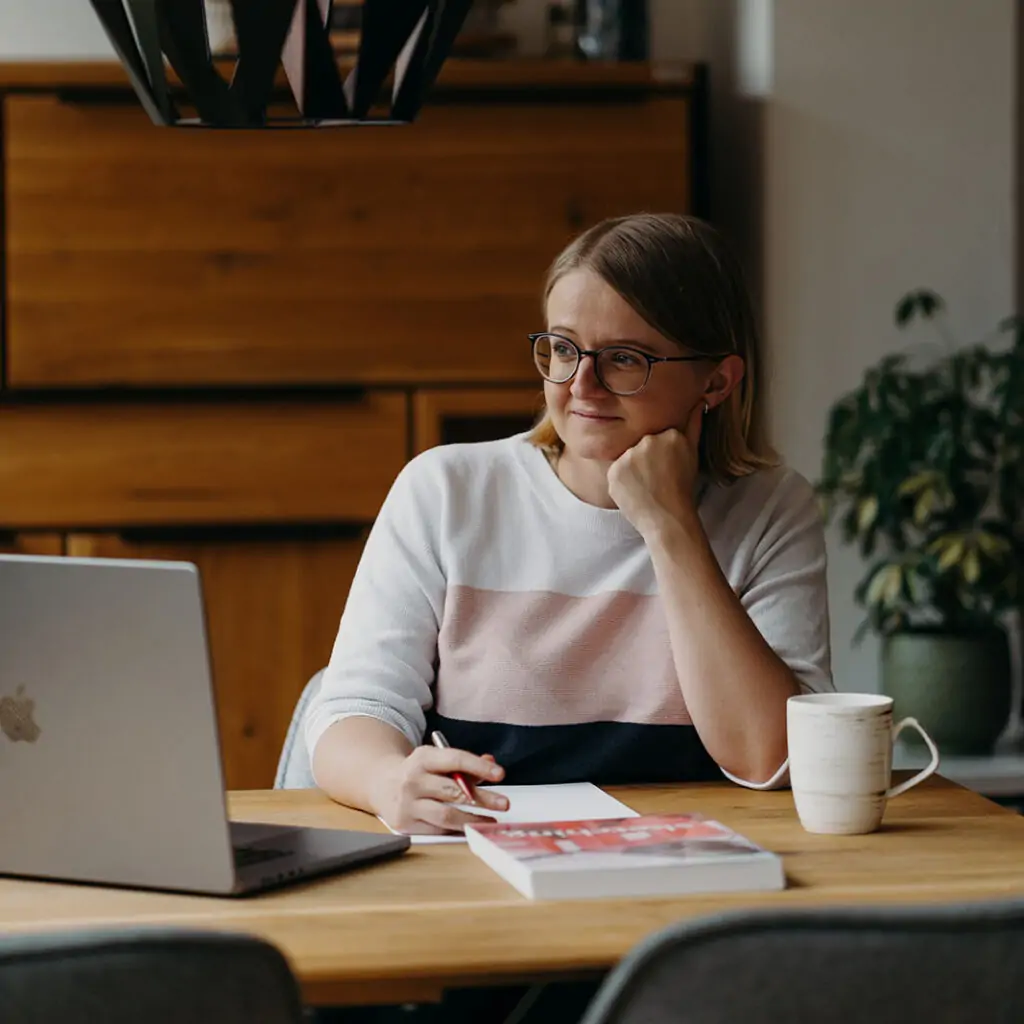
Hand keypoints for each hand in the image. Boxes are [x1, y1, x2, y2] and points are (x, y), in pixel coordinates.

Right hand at [372, 746, 509, 834]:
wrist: (380, 784)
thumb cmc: (417, 771)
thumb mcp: (436, 759)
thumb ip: (464, 763)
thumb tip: (490, 762)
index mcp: (422, 758)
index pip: (455, 760)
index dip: (479, 766)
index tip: (499, 773)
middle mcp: (413, 780)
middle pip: (453, 791)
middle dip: (482, 798)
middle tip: (503, 804)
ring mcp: (407, 804)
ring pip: (445, 815)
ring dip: (472, 819)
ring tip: (490, 821)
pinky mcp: (405, 824)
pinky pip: (437, 829)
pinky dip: (456, 829)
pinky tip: (469, 827)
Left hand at [607, 401, 703, 538]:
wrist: (668, 519)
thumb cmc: (682, 488)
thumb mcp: (692, 454)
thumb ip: (693, 425)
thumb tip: (699, 401)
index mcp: (669, 434)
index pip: (656, 436)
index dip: (660, 454)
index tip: (665, 467)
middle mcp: (647, 441)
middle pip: (640, 445)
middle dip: (645, 460)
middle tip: (655, 479)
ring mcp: (629, 456)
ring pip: (626, 458)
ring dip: (632, 470)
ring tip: (646, 486)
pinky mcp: (613, 472)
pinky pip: (615, 472)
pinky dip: (622, 482)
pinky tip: (635, 492)